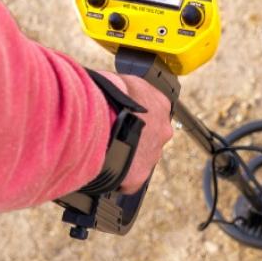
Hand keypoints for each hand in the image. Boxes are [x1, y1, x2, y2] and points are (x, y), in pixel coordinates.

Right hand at [95, 70, 173, 192]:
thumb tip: (111, 92)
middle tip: (112, 137)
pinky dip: (116, 176)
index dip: (135, 118)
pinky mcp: (139, 175)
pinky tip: (102, 167)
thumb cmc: (104, 93)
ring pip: (140, 159)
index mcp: (160, 104)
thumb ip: (123, 92)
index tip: (121, 120)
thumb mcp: (118, 80)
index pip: (152, 114)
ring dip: (125, 156)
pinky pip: (128, 180)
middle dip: (133, 139)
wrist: (98, 115)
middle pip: (149, 138)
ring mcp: (153, 154)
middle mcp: (163, 130)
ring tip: (104, 151)